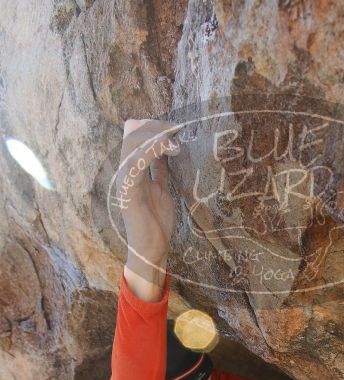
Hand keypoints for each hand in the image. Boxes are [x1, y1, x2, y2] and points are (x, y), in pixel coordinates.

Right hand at [116, 119, 179, 278]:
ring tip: (175, 142)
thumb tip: (165, 152)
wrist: (152, 249)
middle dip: (156, 127)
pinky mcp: (129, 192)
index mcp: (132, 171)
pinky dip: (152, 151)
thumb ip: (159, 171)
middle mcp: (125, 173)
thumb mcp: (161, 189)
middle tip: (177, 130)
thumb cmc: (156, 222)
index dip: (153, 127)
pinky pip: (136, 164)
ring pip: (132, 145)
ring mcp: (125, 182)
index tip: (175, 128)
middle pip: (132, 135)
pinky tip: (169, 150)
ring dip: (155, 137)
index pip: (135, 137)